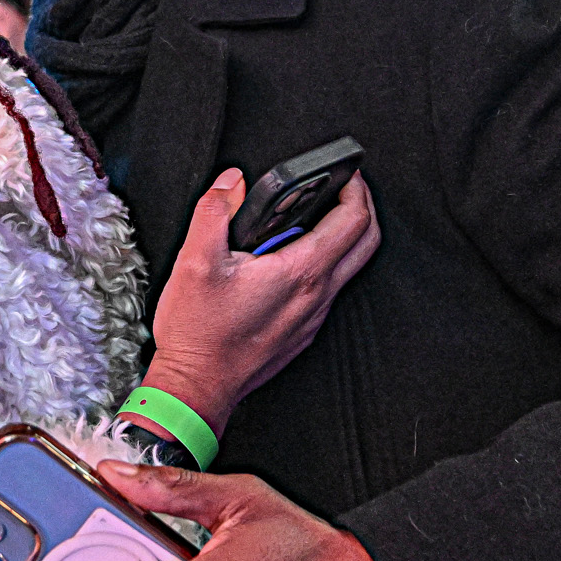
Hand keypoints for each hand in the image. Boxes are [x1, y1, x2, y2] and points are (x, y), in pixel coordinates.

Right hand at [143, 168, 378, 437]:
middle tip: (343, 189)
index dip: (356, 187)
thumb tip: (230, 183)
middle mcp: (315, 295)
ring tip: (311, 219)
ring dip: (343, 236)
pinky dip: (324, 263)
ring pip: (349, 267)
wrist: (197, 387)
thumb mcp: (194, 261)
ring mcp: (313, 315)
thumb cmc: (199, 335)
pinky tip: (291, 258)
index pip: (353, 220)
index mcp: (299, 271)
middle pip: (366, 242)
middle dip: (362, 207)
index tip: (346, 172)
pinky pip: (329, 289)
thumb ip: (214, 211)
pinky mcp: (303, 330)